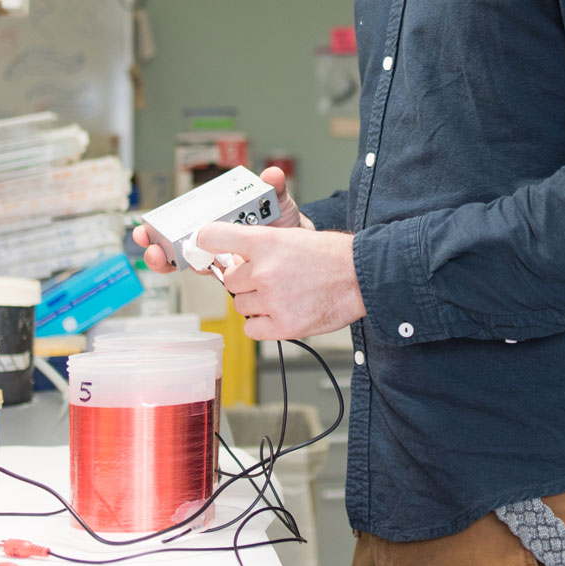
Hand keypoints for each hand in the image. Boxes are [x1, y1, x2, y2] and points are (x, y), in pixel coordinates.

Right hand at [134, 165, 311, 273]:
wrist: (302, 247)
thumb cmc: (283, 221)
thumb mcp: (277, 201)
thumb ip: (272, 189)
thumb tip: (272, 174)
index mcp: (216, 217)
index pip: (182, 220)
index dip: (160, 225)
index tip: (147, 227)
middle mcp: (212, 238)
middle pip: (176, 244)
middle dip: (157, 246)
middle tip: (149, 245)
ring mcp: (220, 257)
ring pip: (188, 263)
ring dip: (170, 262)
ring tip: (160, 258)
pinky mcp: (233, 274)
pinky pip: (214, 277)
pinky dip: (205, 274)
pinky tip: (203, 271)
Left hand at [195, 223, 364, 341]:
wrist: (361, 276)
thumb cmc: (330, 256)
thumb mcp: (291, 236)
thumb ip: (259, 247)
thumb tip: (234, 260)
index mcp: (264, 242)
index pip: (214, 236)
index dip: (205, 241)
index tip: (203, 245)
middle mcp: (263, 271)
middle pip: (229, 281)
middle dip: (245, 282)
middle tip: (268, 279)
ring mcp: (272, 300)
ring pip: (240, 306)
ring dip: (255, 304)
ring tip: (282, 295)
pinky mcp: (283, 326)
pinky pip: (252, 329)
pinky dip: (262, 325)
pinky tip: (280, 313)